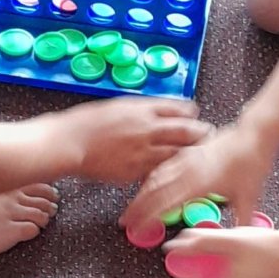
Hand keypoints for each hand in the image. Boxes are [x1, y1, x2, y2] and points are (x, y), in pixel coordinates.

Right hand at [65, 97, 208, 183]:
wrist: (69, 143)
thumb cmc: (85, 122)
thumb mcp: (115, 106)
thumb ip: (137, 110)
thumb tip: (152, 111)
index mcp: (141, 109)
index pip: (176, 107)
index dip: (189, 111)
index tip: (195, 113)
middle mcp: (146, 128)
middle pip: (184, 130)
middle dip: (199, 132)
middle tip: (208, 134)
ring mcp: (142, 151)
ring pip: (176, 152)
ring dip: (190, 153)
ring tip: (199, 154)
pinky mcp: (135, 170)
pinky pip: (158, 171)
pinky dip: (168, 170)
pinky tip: (174, 171)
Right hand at [120, 117, 278, 231]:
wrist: (254, 133)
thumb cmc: (252, 162)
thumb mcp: (249, 197)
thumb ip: (240, 222)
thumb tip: (236, 242)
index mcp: (199, 182)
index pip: (165, 203)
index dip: (148, 218)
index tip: (136, 229)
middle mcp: (188, 169)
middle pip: (154, 190)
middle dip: (137, 208)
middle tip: (124, 222)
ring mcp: (186, 159)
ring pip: (155, 176)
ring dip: (141, 193)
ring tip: (131, 207)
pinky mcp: (188, 152)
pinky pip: (163, 166)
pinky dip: (151, 178)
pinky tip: (148, 184)